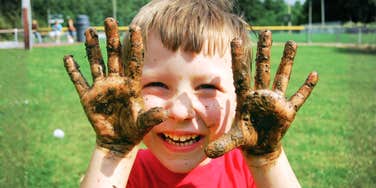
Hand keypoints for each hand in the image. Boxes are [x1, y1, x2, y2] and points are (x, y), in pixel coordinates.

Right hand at [63, 18, 166, 153]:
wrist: (118, 141)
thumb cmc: (134, 130)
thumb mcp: (144, 124)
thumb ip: (152, 117)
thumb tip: (164, 113)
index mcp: (131, 85)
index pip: (133, 61)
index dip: (134, 45)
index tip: (135, 28)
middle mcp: (116, 82)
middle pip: (113, 55)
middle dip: (111, 38)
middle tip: (110, 20)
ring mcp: (101, 88)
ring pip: (96, 63)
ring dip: (92, 48)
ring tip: (89, 31)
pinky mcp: (88, 97)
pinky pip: (79, 81)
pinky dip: (73, 70)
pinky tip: (68, 57)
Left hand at [205, 30, 317, 158]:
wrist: (259, 146)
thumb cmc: (246, 137)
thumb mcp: (234, 140)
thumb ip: (223, 143)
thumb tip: (208, 152)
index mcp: (246, 97)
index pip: (241, 74)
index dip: (239, 58)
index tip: (237, 40)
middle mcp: (261, 94)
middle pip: (263, 68)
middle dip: (264, 51)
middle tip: (266, 32)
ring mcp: (275, 100)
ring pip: (282, 76)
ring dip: (287, 61)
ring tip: (291, 43)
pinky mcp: (288, 110)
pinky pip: (299, 96)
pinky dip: (306, 87)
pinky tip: (314, 75)